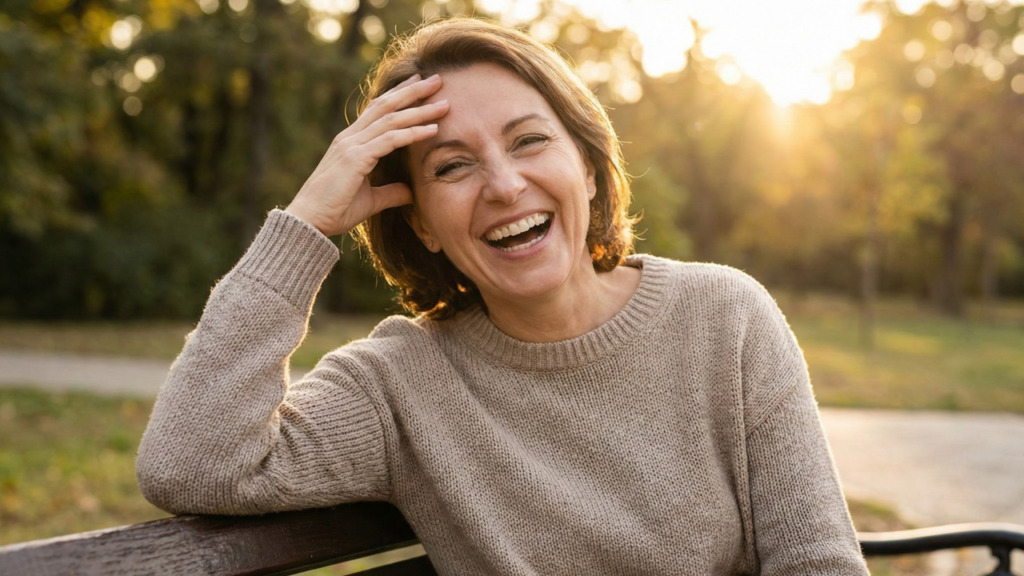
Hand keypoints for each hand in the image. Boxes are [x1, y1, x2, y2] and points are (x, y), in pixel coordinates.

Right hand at [286, 74, 448, 236]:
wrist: (309, 222)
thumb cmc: (334, 211)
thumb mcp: (370, 200)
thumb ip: (390, 192)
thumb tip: (411, 192)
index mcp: (351, 142)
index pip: (378, 110)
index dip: (398, 94)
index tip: (419, 83)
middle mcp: (350, 138)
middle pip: (386, 106)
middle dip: (413, 91)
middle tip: (437, 79)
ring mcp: (351, 146)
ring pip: (391, 119)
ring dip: (419, 109)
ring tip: (444, 103)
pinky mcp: (355, 159)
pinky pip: (390, 140)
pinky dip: (412, 133)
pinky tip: (432, 130)